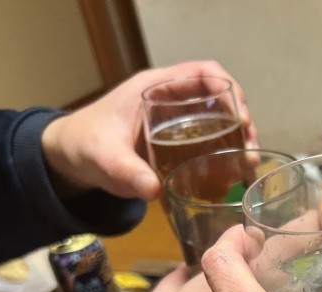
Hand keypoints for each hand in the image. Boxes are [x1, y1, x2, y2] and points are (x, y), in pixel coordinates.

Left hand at [40, 60, 257, 201]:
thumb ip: (126, 172)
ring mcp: (177, 120)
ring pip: (218, 119)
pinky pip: (209, 139)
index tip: (241, 117)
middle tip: (250, 148)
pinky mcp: (178, 141)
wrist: (71, 157)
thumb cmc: (86, 145)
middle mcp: (172, 99)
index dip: (228, 90)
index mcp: (156, 88)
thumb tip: (154, 189)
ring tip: (248, 163)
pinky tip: (233, 173)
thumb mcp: (105, 158)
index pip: (203, 73)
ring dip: (238, 138)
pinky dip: (225, 152)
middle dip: (241, 119)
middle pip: (220, 97)